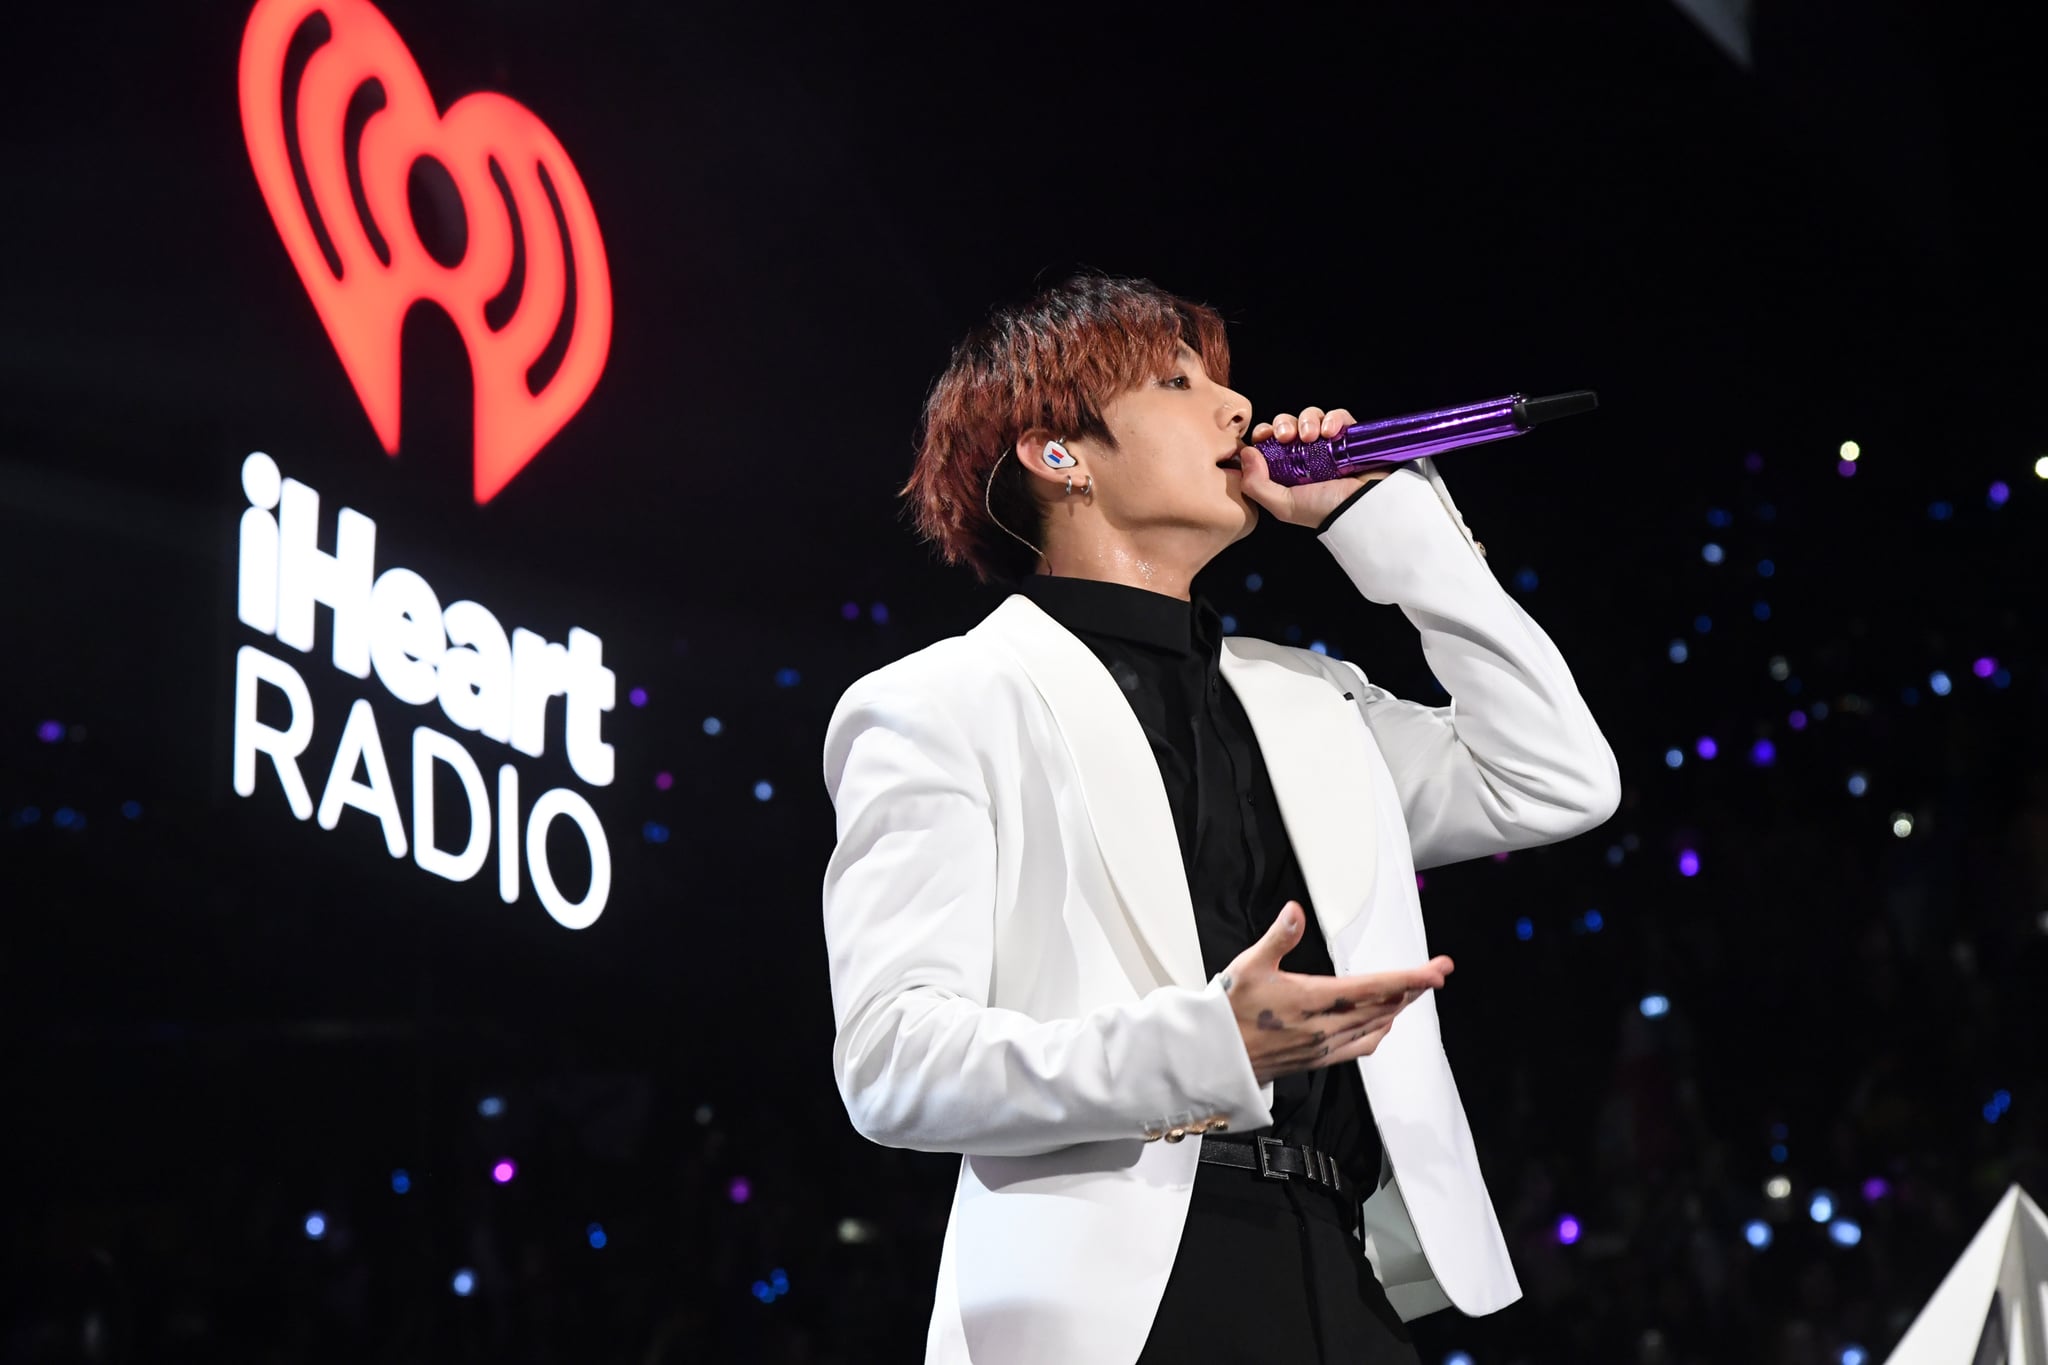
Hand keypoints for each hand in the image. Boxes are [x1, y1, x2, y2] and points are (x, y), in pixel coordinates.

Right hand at [1220, 901, 1451, 1085]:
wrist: (1213, 1057)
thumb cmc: (1229, 1010)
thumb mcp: (1249, 965)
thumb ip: (1278, 937)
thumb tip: (1295, 910)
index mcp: (1312, 1000)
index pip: (1373, 988)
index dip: (1409, 979)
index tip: (1435, 971)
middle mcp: (1324, 1027)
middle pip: (1383, 1007)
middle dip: (1414, 988)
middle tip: (1437, 972)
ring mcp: (1324, 1046)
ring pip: (1376, 1026)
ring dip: (1400, 1007)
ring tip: (1416, 991)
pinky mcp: (1319, 1059)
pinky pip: (1360, 1046)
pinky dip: (1379, 1031)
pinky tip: (1384, 1023)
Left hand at [1239, 405, 1390, 528]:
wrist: (1364, 508)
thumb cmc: (1325, 510)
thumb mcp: (1283, 505)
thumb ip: (1256, 484)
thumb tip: (1246, 452)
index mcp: (1288, 470)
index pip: (1269, 442)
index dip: (1264, 433)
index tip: (1263, 435)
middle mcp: (1307, 456)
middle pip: (1288, 424)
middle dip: (1284, 424)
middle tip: (1286, 436)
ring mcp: (1329, 445)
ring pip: (1311, 417)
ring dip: (1307, 420)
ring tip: (1311, 437)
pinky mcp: (1351, 436)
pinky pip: (1339, 416)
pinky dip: (1333, 419)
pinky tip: (1331, 432)